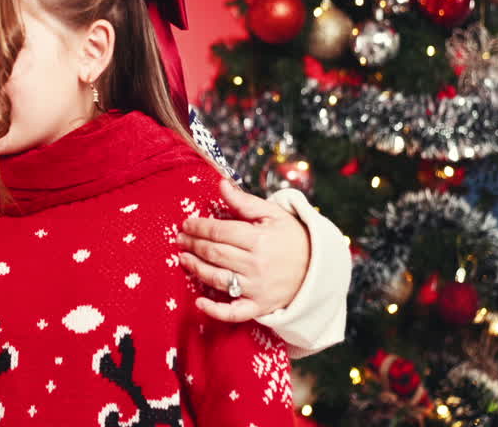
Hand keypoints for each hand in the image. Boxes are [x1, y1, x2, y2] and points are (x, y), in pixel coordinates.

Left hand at [177, 179, 310, 322]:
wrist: (318, 269)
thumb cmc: (292, 238)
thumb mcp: (273, 215)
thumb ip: (244, 201)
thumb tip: (220, 184)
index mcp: (259, 240)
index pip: (219, 232)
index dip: (199, 227)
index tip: (186, 224)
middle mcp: (256, 265)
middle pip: (215, 254)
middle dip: (193, 245)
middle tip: (180, 239)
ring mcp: (257, 288)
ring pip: (218, 279)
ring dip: (196, 269)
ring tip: (183, 259)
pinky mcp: (259, 307)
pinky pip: (234, 313)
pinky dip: (215, 310)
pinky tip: (199, 302)